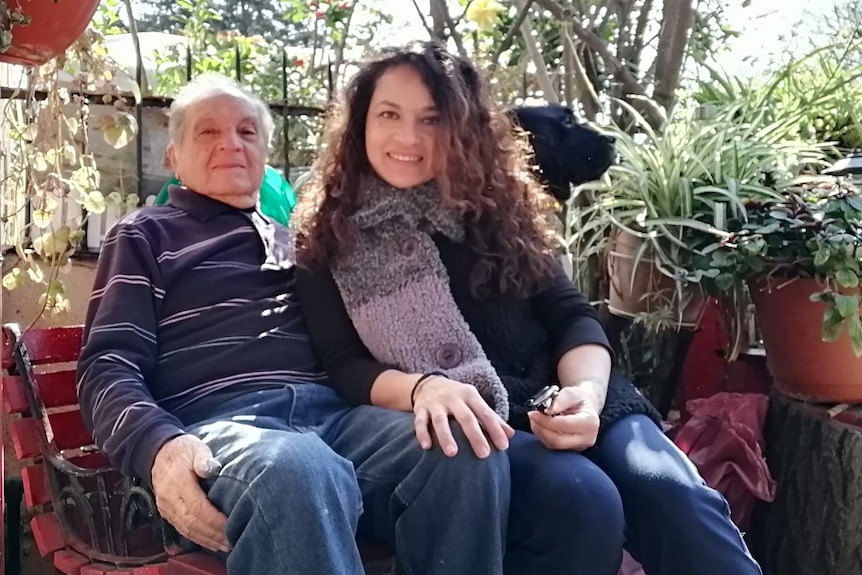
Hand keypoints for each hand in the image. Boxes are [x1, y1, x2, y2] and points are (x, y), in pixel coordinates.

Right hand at [151, 434, 229, 552]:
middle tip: (231, 540)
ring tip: (224, 546)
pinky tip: (210, 542)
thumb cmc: (181, 450)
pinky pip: (181, 529)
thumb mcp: (194, 447)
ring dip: (206, 539)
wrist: (157, 452)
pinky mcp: (166, 512)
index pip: (196, 506)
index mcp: (178, 481)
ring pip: (186, 529)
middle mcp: (169, 498)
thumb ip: (203, 457)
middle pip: (191, 522)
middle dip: (212, 533)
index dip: (213, 519)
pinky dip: (197, 538)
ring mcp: (166, 507)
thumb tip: (211, 468)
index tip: (230, 524)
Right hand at [412, 376, 513, 457]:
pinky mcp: (421, 409)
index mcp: (470, 396)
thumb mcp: (475, 402)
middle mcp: (453, 398)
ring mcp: (436, 403)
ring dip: (446, 436)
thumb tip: (511, 435)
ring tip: (453, 453)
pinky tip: (426, 446)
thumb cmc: (457, 398)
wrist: (428, 384)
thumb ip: (492, 418)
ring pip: (441, 420)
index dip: (495, 429)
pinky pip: (420, 422)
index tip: (504, 446)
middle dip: (475, 436)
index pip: (485, 413)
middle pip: (465, 417)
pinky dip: (422, 433)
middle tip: (484, 455)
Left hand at [528, 385, 600, 450]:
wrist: (585, 407)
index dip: (546, 420)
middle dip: (541, 429)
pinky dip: (542, 436)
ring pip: (553, 445)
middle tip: (531, 416)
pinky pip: (552, 446)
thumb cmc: (578, 399)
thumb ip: (560, 400)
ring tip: (535, 419)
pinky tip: (540, 425)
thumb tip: (546, 409)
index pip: (565, 426)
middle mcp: (587, 439)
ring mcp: (579, 447)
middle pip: (558, 441)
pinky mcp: (570, 450)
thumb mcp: (572, 393)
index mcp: (590, 423)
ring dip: (540, 432)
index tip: (533, 413)